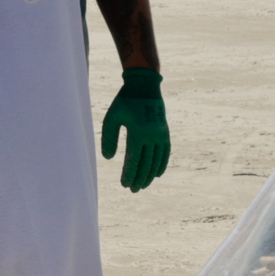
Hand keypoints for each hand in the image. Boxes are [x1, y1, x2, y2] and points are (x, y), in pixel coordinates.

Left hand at [100, 69, 171, 191]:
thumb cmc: (124, 101)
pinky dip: (162, 164)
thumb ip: (109, 138)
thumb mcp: (112, 117)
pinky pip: (165, 152)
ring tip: (144, 186)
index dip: (129, 174)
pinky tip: (158, 174)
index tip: (124, 184)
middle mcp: (152, 136)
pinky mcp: (165, 132)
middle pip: (146, 164)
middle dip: (139, 179)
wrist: (145, 85)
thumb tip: (109, 158)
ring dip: (150, 175)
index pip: (134, 160)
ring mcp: (160, 134)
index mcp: (138, 133)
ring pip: (156, 161)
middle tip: (133, 190)